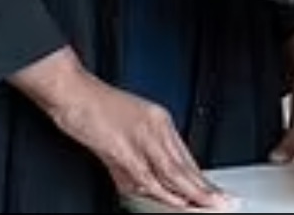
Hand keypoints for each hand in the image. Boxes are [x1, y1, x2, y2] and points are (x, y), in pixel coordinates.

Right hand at [11, 47, 233, 210]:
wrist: (71, 90)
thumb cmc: (93, 106)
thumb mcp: (124, 129)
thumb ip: (136, 157)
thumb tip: (144, 182)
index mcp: (158, 119)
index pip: (184, 156)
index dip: (199, 178)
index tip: (212, 192)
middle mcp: (156, 127)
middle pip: (184, 165)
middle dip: (203, 188)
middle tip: (223, 202)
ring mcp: (141, 137)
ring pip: (173, 173)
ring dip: (192, 194)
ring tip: (209, 207)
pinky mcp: (124, 148)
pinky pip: (150, 176)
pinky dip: (165, 193)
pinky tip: (177, 203)